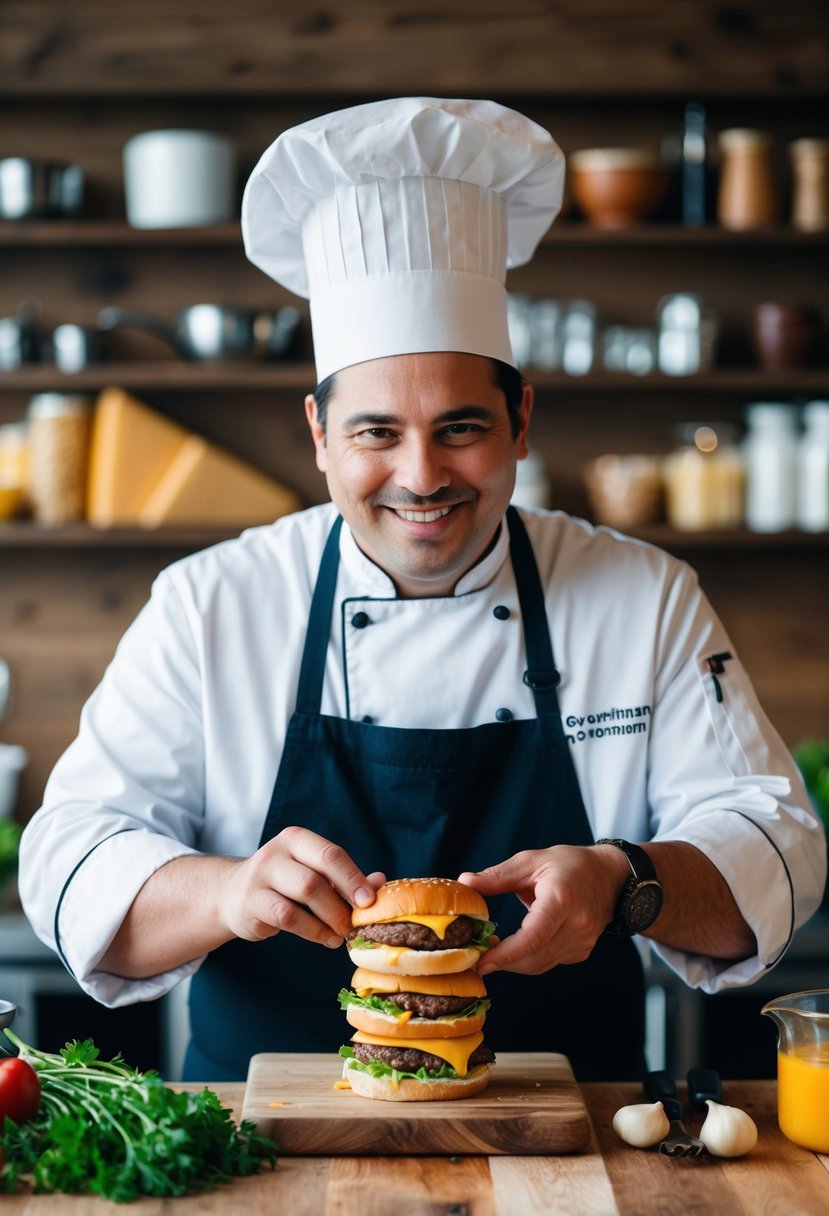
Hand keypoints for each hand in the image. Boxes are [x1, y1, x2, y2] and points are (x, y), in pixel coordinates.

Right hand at [219, 826, 384, 948]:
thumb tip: (380, 882)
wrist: (231, 893)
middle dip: (341, 904)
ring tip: (341, 934)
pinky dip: (311, 931)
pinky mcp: (250, 903)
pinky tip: (324, 938)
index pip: (330, 854)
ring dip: (328, 920)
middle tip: (357, 923)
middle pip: (316, 878)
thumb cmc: (284, 882)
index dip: (353, 878)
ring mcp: (259, 877)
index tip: (369, 902)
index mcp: (296, 839)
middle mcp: (275, 853)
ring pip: (302, 898)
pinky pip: (287, 918)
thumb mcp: (312, 872)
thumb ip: (344, 877)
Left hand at [458, 844, 626, 975]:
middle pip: (534, 957)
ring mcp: (582, 942)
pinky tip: (515, 948)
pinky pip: (549, 961)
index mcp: (562, 899)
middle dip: (503, 962)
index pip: (533, 937)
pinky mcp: (582, 951)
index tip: (481, 961)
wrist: (612, 877)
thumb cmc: (570, 864)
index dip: (506, 954)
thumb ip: (497, 876)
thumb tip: (465, 882)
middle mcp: (577, 925)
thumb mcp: (531, 861)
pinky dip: (529, 958)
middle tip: (475, 959)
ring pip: (540, 964)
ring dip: (513, 963)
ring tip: (490, 954)